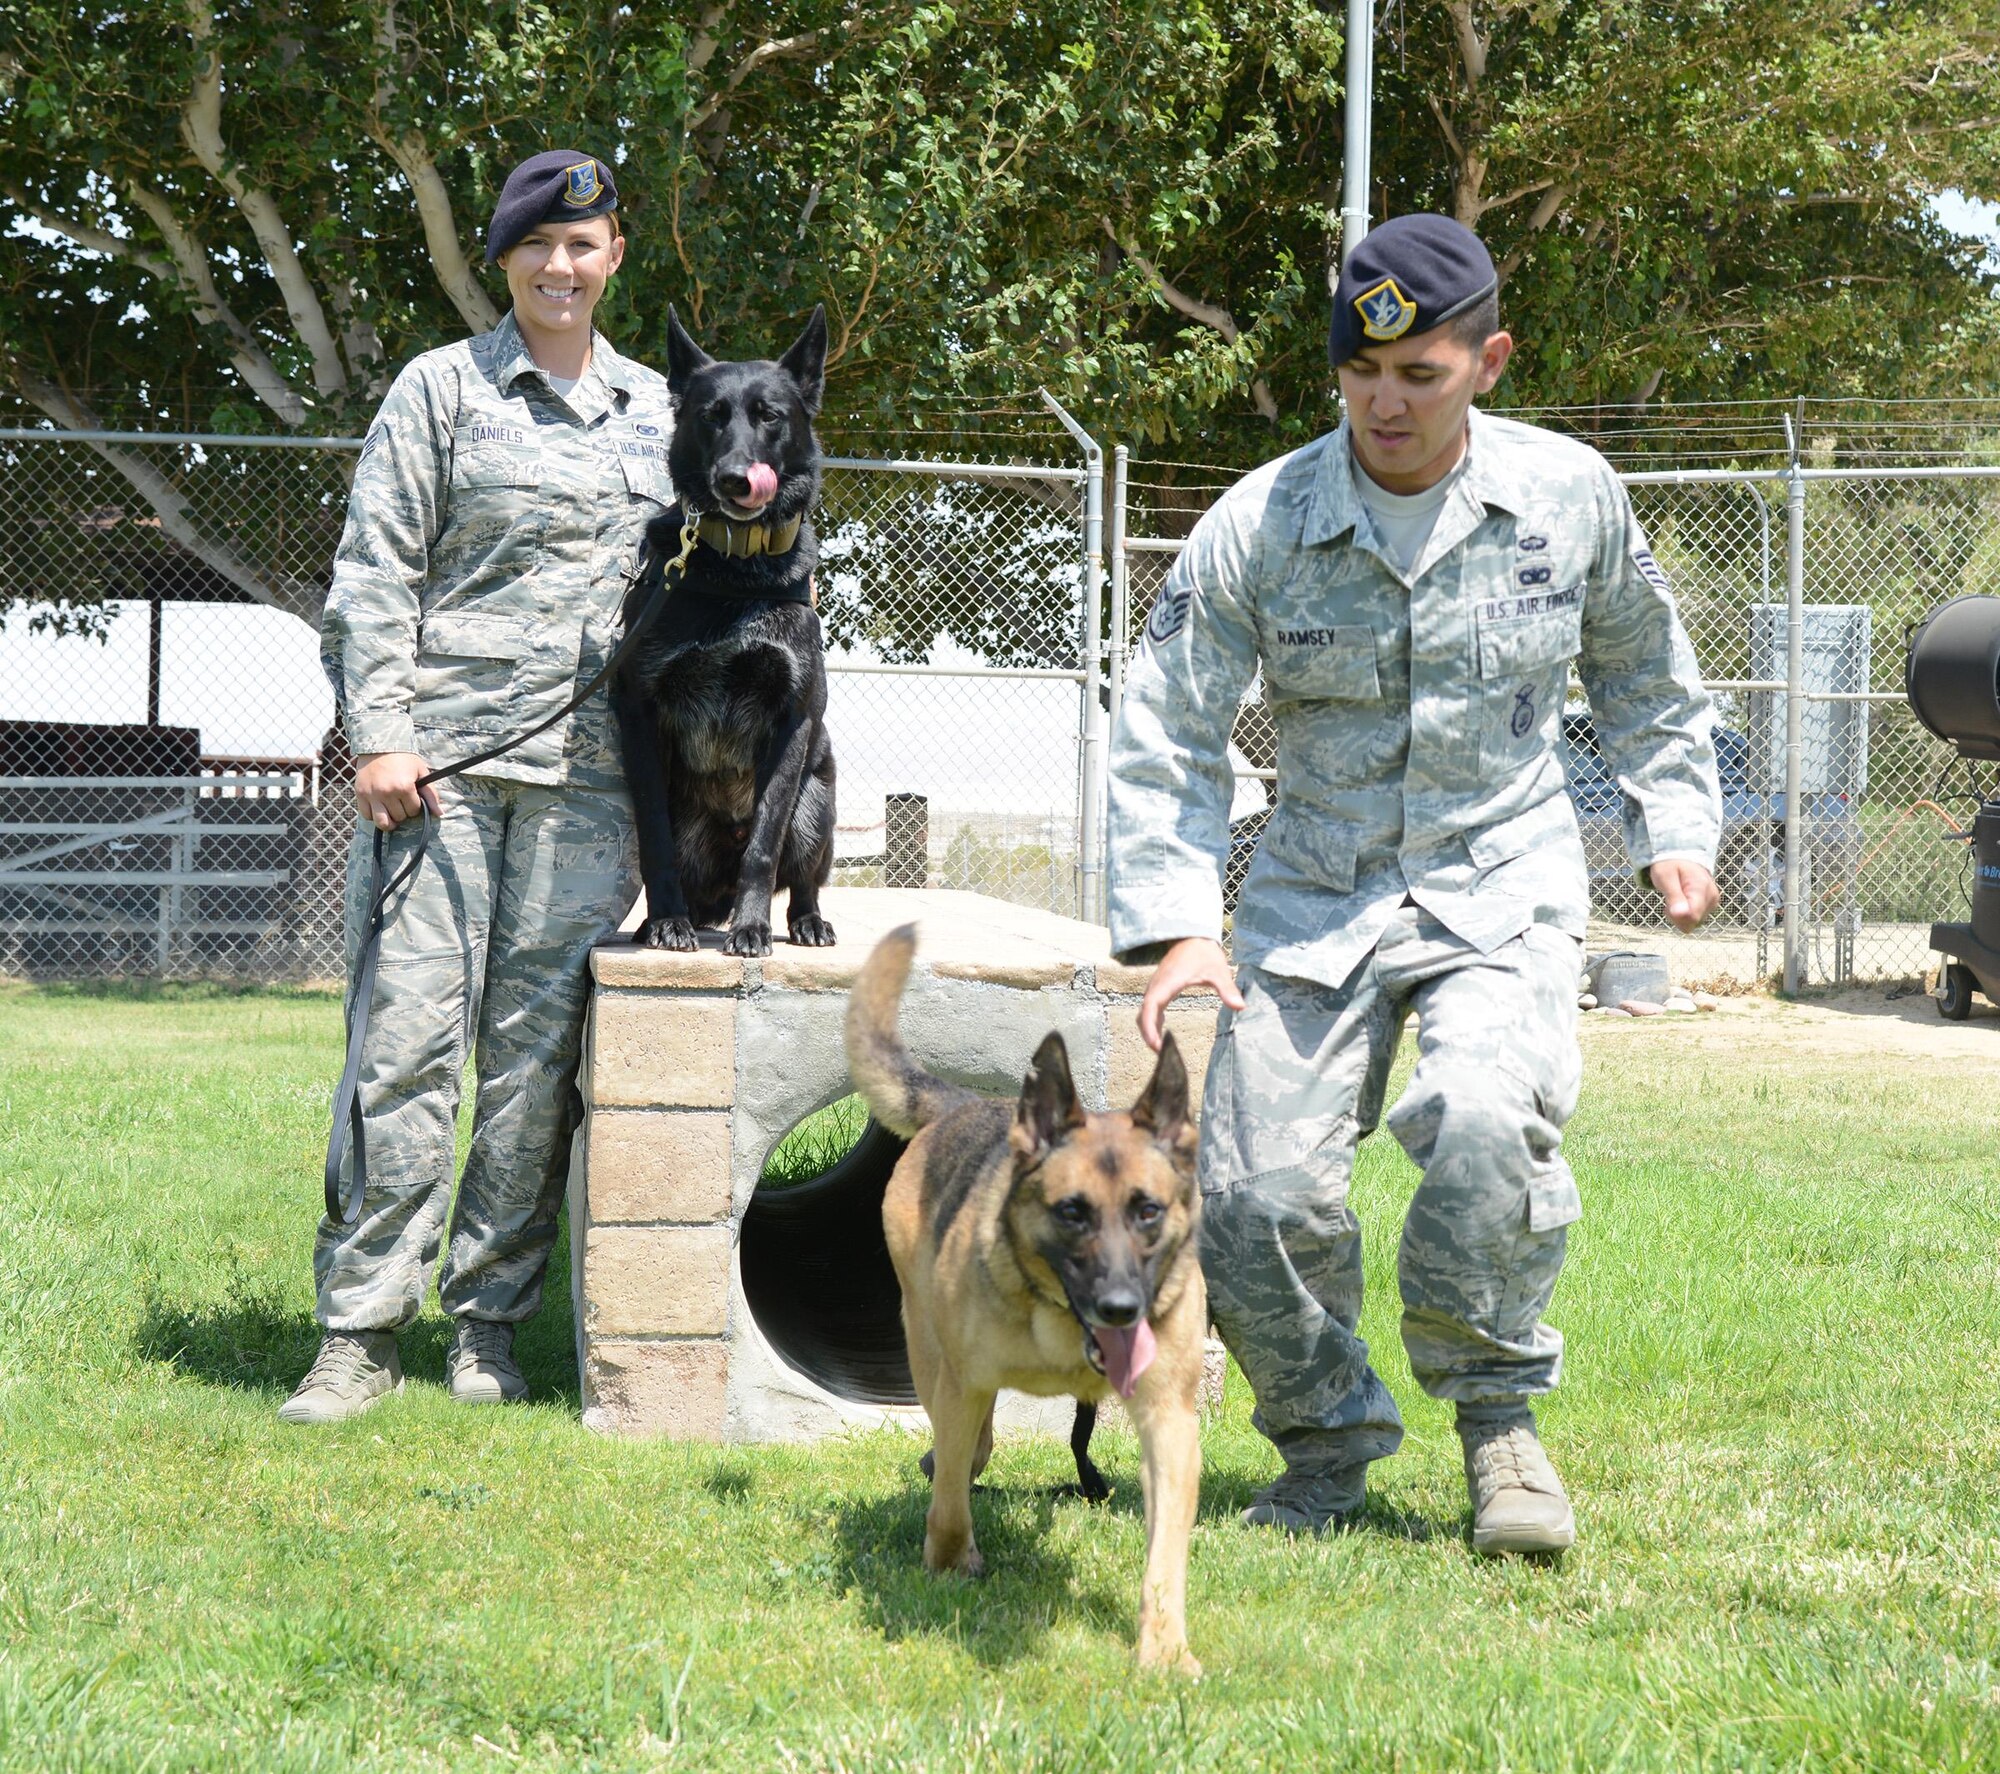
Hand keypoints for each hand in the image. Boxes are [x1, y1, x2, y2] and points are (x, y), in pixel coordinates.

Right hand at [353, 752, 440, 830]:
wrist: (380, 746)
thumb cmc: (403, 759)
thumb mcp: (421, 772)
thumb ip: (431, 794)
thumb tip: (439, 813)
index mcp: (404, 787)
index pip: (413, 811)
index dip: (415, 805)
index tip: (411, 797)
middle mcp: (387, 793)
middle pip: (399, 817)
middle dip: (403, 811)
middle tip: (401, 801)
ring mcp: (372, 795)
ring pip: (382, 822)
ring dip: (390, 821)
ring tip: (392, 813)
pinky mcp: (360, 795)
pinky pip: (367, 816)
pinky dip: (373, 816)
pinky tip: (379, 808)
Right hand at [1137, 936, 1245, 1051]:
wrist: (1193, 936)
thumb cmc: (1204, 953)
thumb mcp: (1218, 971)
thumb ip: (1227, 989)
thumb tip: (1240, 1006)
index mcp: (1167, 982)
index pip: (1151, 1006)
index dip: (1150, 1026)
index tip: (1155, 1044)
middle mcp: (1157, 985)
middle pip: (1144, 1013)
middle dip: (1148, 1033)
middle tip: (1159, 1053)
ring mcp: (1156, 986)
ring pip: (1144, 1011)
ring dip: (1148, 1028)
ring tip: (1159, 1048)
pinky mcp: (1159, 987)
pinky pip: (1150, 1007)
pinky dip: (1151, 1021)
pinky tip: (1160, 1033)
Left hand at [1649, 858, 1718, 932]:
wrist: (1681, 857)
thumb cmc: (1670, 865)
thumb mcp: (1665, 877)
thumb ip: (1674, 897)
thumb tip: (1681, 915)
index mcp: (1701, 888)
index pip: (1692, 917)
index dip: (1675, 916)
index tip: (1667, 904)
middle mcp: (1711, 897)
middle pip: (1692, 922)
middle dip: (1676, 916)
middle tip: (1670, 898)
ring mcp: (1712, 902)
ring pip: (1693, 923)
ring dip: (1680, 915)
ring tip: (1675, 897)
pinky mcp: (1710, 906)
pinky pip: (1695, 920)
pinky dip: (1684, 914)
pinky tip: (1680, 902)